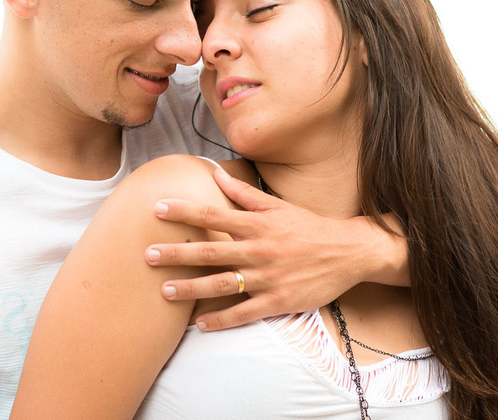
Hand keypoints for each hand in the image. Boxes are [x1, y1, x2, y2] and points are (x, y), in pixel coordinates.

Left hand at [145, 166, 408, 330]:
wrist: (348, 252)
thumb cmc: (309, 226)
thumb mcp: (277, 205)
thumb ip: (244, 192)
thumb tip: (214, 174)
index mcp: (258, 224)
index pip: (214, 215)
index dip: (185, 211)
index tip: (158, 208)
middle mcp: (260, 250)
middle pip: (212, 252)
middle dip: (178, 253)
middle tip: (148, 255)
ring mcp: (268, 278)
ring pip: (223, 284)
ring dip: (192, 288)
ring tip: (165, 291)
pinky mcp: (278, 301)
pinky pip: (245, 312)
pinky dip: (222, 319)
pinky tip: (200, 323)